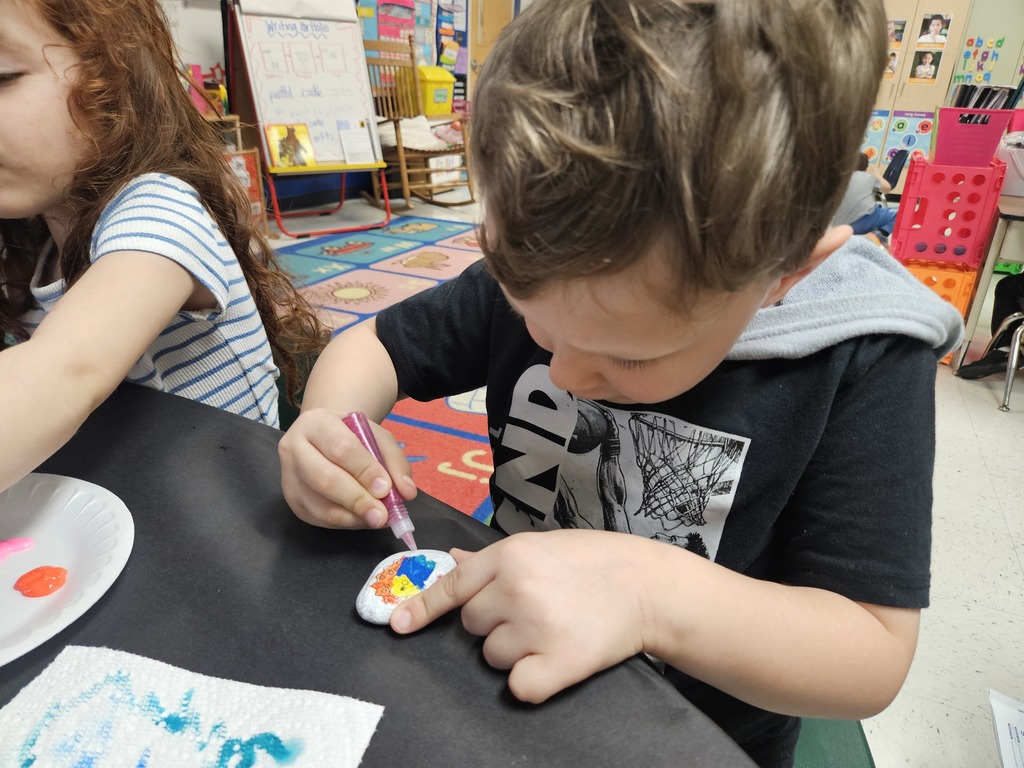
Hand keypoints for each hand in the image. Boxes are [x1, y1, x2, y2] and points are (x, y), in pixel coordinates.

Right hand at [278, 407, 415, 527]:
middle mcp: (294, 448)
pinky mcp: (292, 500)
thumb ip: (395, 461)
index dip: (365, 470)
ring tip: (377, 519)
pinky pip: (318, 518)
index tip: (386, 489)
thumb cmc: (352, 436)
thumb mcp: (377, 437)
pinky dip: (345, 522)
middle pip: (324, 479)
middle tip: (382, 516)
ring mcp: (289, 476)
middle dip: (357, 500)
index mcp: (316, 423)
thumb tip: (407, 492)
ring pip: (319, 505)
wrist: (325, 438)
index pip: (340, 448)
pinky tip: (362, 518)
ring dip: (353, 517)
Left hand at [390, 530, 657, 702]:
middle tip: (534, 612)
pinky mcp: (557, 662)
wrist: (647, 585)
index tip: (397, 626)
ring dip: (514, 651)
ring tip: (552, 630)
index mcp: (509, 555)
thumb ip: (492, 558)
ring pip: (492, 657)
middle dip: (494, 624)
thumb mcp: (540, 546)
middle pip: (471, 625)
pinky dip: (531, 680)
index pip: (452, 585)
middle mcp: (515, 588)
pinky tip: (555, 661)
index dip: (422, 608)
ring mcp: (535, 626)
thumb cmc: (593, 561)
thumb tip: (452, 559)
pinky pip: (518, 686)